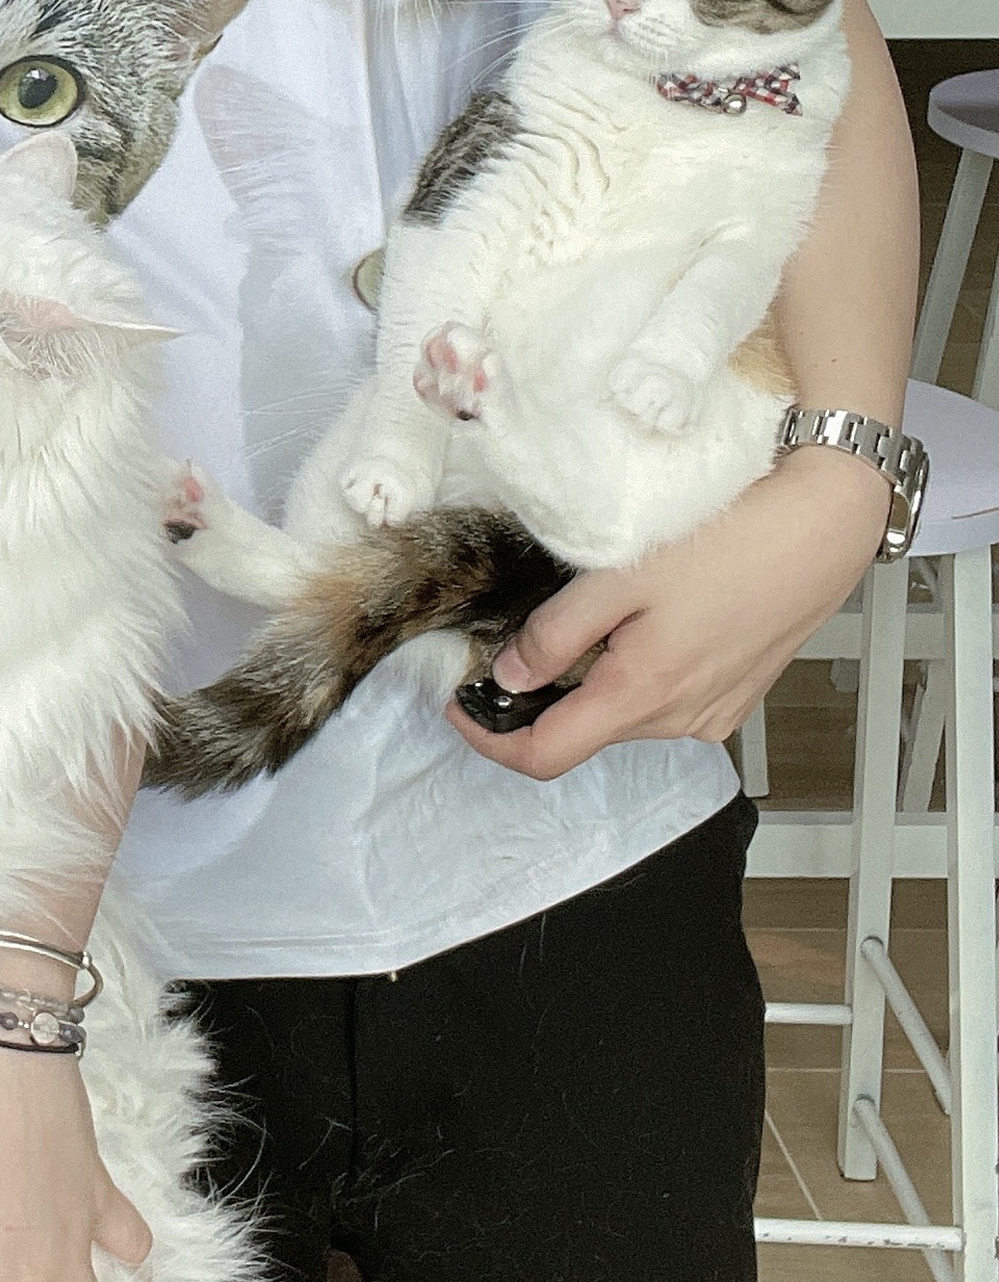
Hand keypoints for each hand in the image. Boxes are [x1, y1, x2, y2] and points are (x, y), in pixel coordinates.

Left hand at [453, 449, 892, 780]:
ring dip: (588, 682)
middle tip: (510, 637)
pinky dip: (633, 674)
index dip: (488, 739)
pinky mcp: (734, 696)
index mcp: (644, 695)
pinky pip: (663, 701)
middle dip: (537, 698)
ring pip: (623, 716)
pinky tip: (642, 621)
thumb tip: (508, 679)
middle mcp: (682, 721)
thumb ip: (556, 634)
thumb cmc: (730, 538)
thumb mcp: (621, 575)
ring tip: (586, 616)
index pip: (545, 756)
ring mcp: (713, 713)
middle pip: (583, 733)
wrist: (824, 524)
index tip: (456, 703)